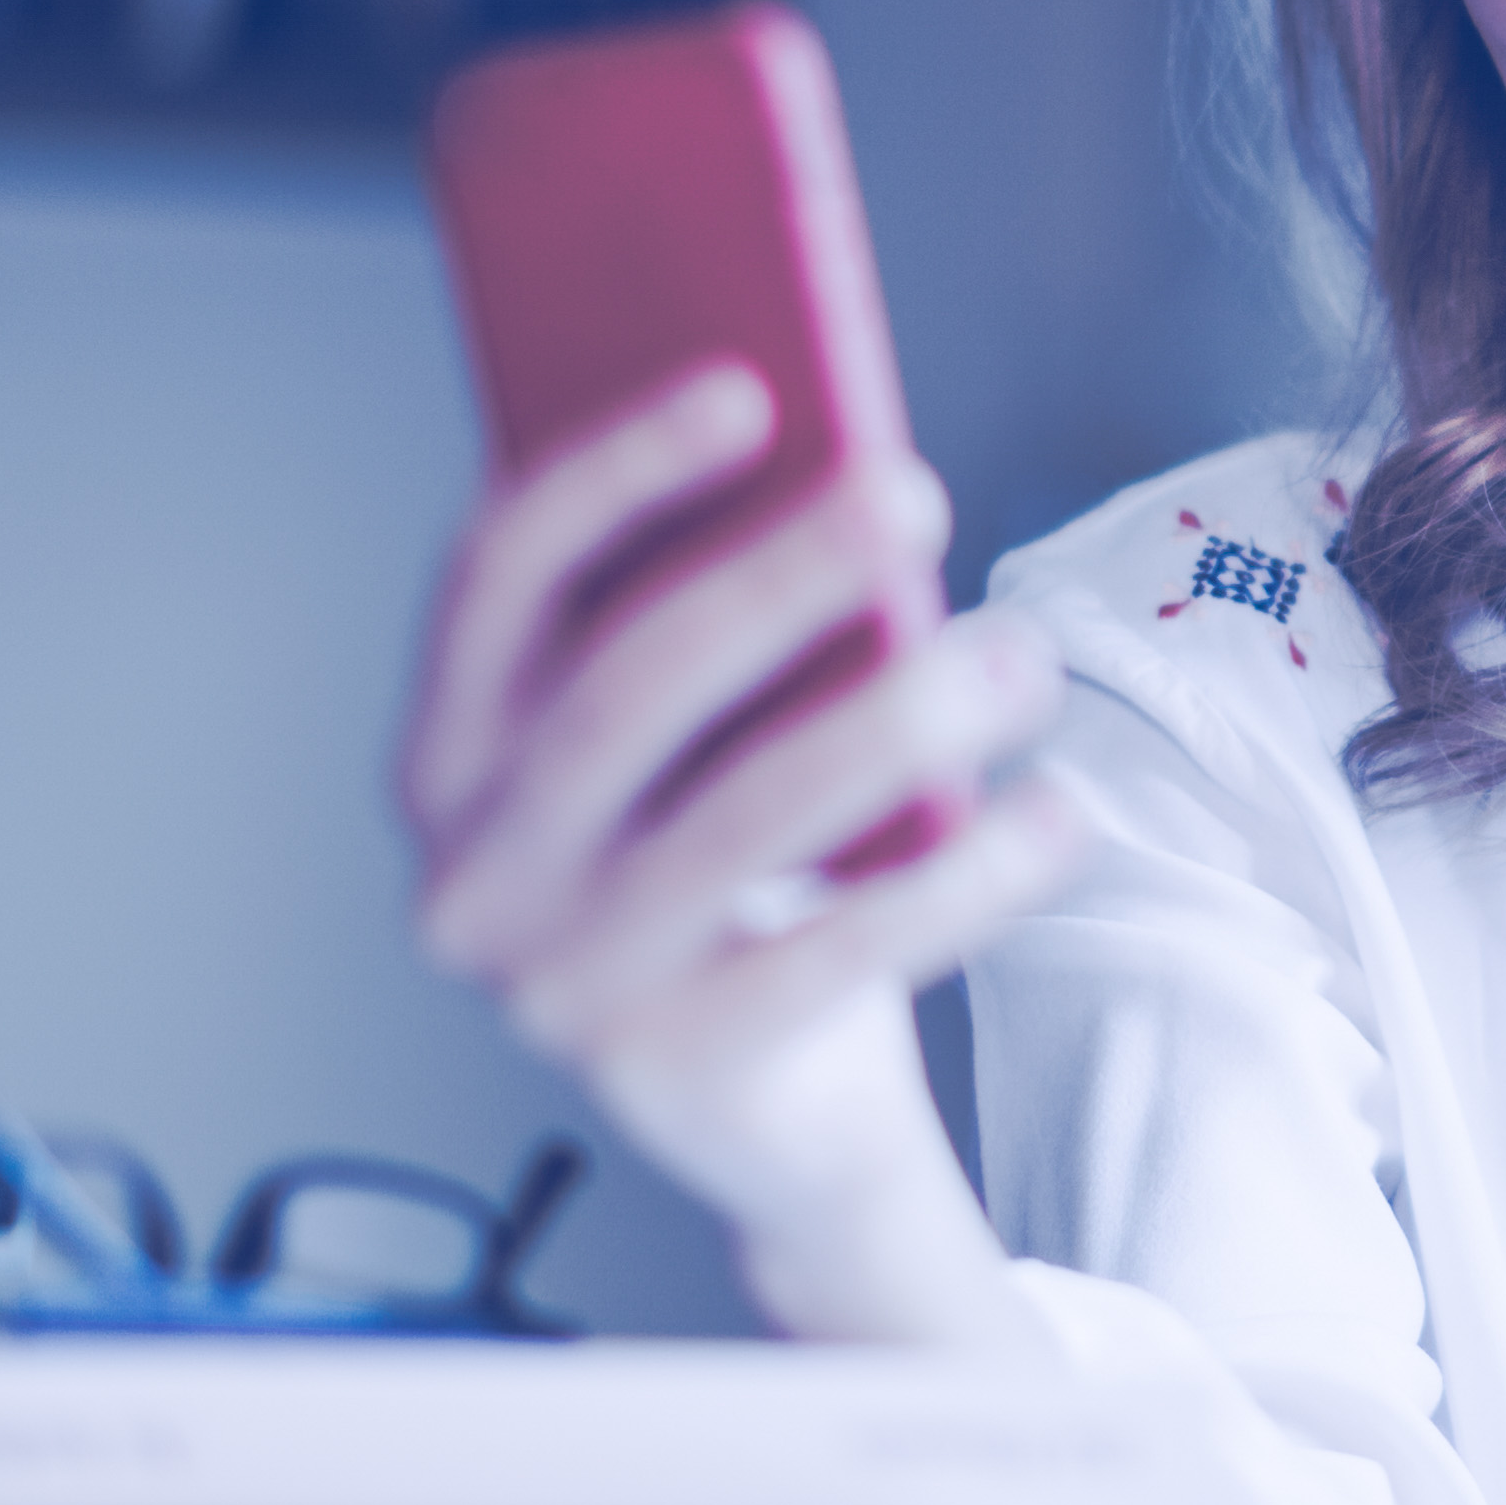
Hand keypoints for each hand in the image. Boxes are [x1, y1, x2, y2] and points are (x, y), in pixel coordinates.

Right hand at [399, 361, 1079, 1344]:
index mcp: (448, 751)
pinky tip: (1057, 810)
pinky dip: (962, 876)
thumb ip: (707, 616)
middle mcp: (472, 871)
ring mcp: (557, 987)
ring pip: (741, 818)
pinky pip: (836, 953)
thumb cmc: (732, 876)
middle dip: (777, 576)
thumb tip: (831, 455)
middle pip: (628, 688)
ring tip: (1022, 656)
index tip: (747, 388)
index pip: (497, 578)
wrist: (773, 1116)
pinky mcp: (671, 1077)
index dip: (616, 472)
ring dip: (896, 718)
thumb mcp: (692, 744)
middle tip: (910, 492)